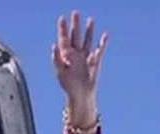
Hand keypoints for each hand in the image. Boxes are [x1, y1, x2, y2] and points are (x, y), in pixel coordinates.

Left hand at [52, 11, 108, 126]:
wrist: (80, 95)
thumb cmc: (68, 85)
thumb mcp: (60, 72)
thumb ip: (57, 59)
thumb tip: (54, 46)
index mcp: (66, 55)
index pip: (64, 39)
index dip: (63, 29)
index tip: (62, 19)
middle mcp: (76, 54)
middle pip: (76, 36)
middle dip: (76, 25)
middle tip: (76, 13)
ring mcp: (86, 57)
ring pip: (87, 40)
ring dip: (89, 30)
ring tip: (91, 20)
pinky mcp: (95, 62)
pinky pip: (100, 50)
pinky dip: (103, 43)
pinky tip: (105, 35)